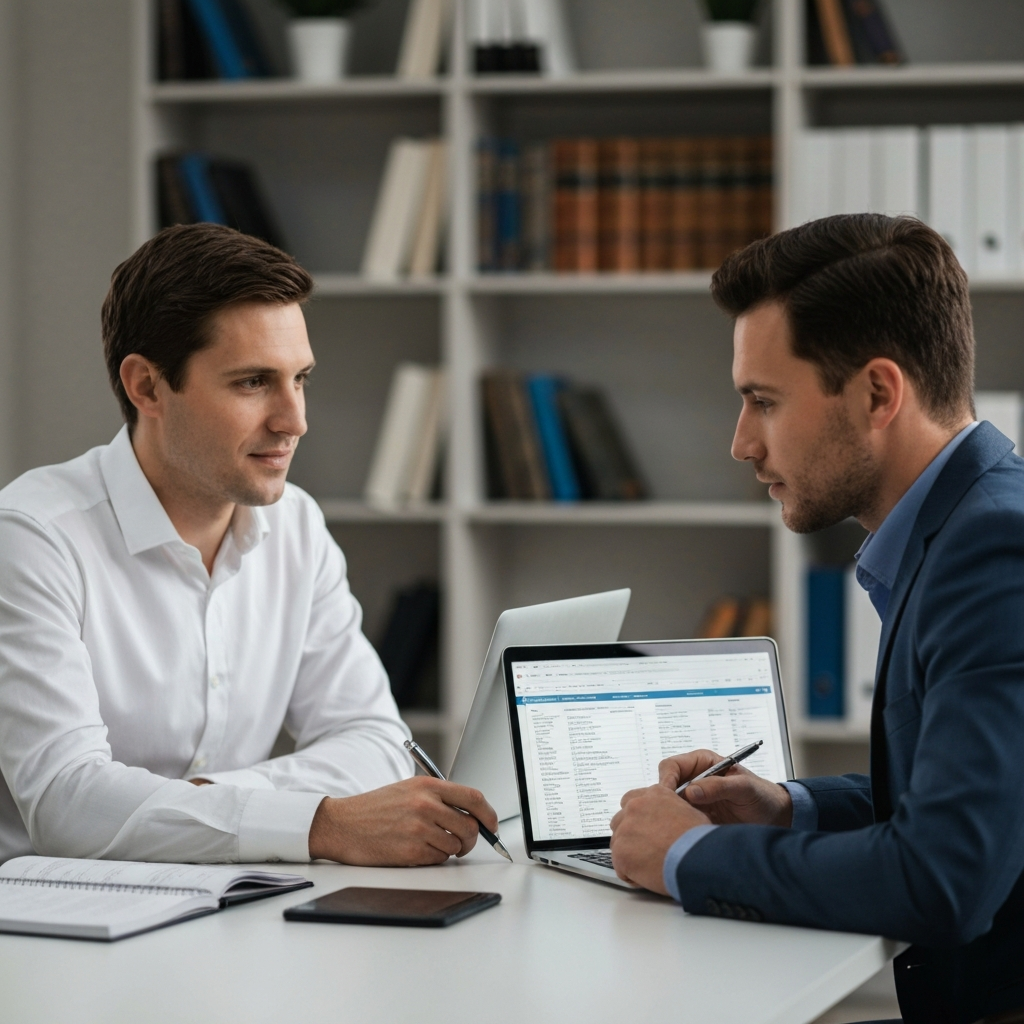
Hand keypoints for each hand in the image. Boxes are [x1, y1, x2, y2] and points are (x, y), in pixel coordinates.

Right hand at [307, 777, 498, 865]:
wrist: (342, 824)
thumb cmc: (375, 808)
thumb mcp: (408, 789)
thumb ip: (439, 797)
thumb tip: (472, 815)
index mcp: (427, 786)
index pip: (474, 798)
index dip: (489, 814)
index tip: (491, 824)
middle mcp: (426, 805)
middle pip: (470, 826)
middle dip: (472, 839)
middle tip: (463, 842)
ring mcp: (419, 829)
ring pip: (456, 846)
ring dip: (450, 850)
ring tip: (431, 843)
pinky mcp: (411, 852)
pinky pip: (438, 860)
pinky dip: (434, 858)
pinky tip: (417, 849)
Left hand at [610, 784, 709, 893]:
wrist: (697, 858)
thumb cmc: (700, 839)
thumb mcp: (690, 812)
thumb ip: (671, 811)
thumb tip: (670, 820)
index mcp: (653, 794)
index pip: (633, 801)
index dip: (639, 819)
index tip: (647, 830)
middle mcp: (635, 806)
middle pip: (620, 821)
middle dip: (630, 835)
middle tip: (646, 849)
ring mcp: (625, 829)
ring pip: (618, 843)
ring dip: (629, 854)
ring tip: (650, 865)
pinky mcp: (621, 852)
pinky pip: (620, 867)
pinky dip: (631, 874)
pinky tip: (649, 876)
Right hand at [659, 749, 792, 826]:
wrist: (774, 818)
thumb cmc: (762, 796)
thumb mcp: (744, 788)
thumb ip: (719, 786)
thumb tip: (692, 791)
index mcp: (702, 763)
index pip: (671, 766)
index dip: (666, 779)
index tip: (668, 795)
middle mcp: (694, 779)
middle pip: (665, 786)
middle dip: (665, 800)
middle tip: (671, 815)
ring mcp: (694, 800)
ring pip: (669, 806)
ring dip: (672, 816)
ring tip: (683, 827)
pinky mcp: (696, 818)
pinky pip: (679, 822)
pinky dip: (680, 828)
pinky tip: (688, 835)